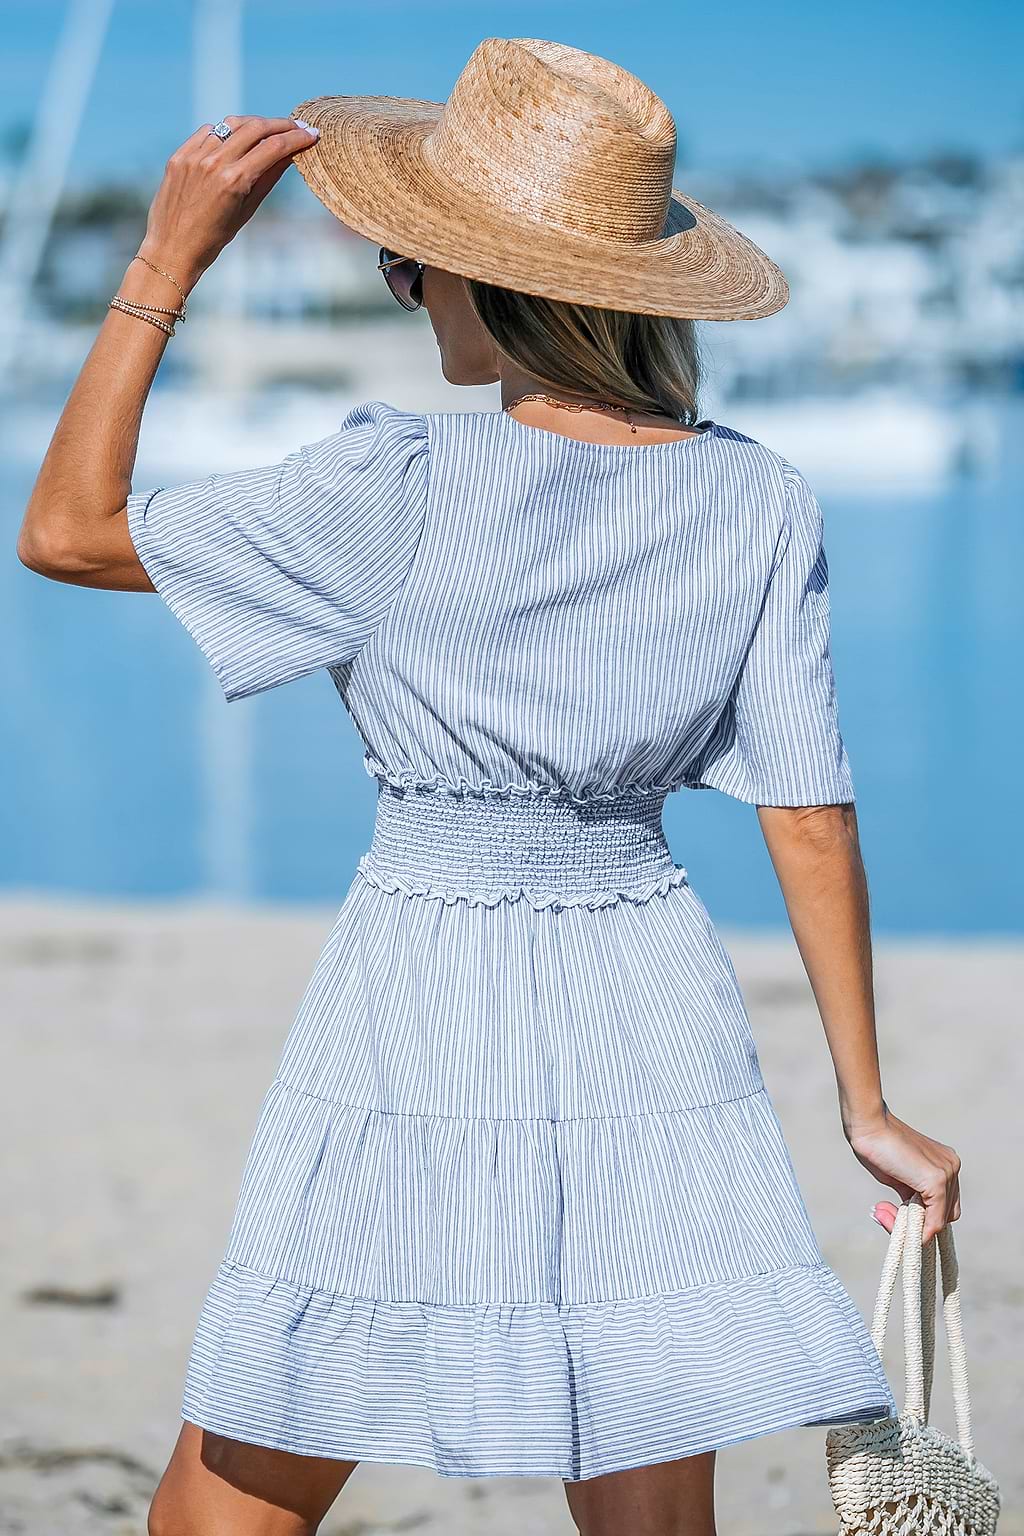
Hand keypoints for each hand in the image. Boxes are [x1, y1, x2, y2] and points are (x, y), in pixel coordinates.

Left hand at [137, 114, 319, 292]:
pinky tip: (235, 139)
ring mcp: (194, 156)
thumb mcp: (247, 211)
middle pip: (255, 128)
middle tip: (296, 126)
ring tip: (268, 129)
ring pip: (231, 124)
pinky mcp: (179, 155)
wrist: (172, 250)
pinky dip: (226, 132)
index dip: (297, 138)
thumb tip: (289, 155)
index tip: (311, 134)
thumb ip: (267, 179)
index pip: (274, 148)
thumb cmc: (214, 239)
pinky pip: (208, 132)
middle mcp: (214, 162)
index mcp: (234, 181)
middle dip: (280, 124)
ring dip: (254, 124)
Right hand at [846, 1105, 960, 1243]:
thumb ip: (910, 1196)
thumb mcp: (899, 1177)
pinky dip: (920, 1229)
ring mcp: (947, 1173)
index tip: (894, 1214)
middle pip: (947, 1213)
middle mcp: (951, 1167)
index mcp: (944, 1163)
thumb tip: (910, 1219)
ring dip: (916, 1226)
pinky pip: (934, 1219)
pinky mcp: (937, 1180)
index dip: (923, 1215)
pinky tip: (896, 1224)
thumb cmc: (876, 1147)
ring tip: (887, 1216)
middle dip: (921, 1222)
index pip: (944, 1203)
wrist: (869, 1124)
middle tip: (889, 1216)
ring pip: (941, 1219)